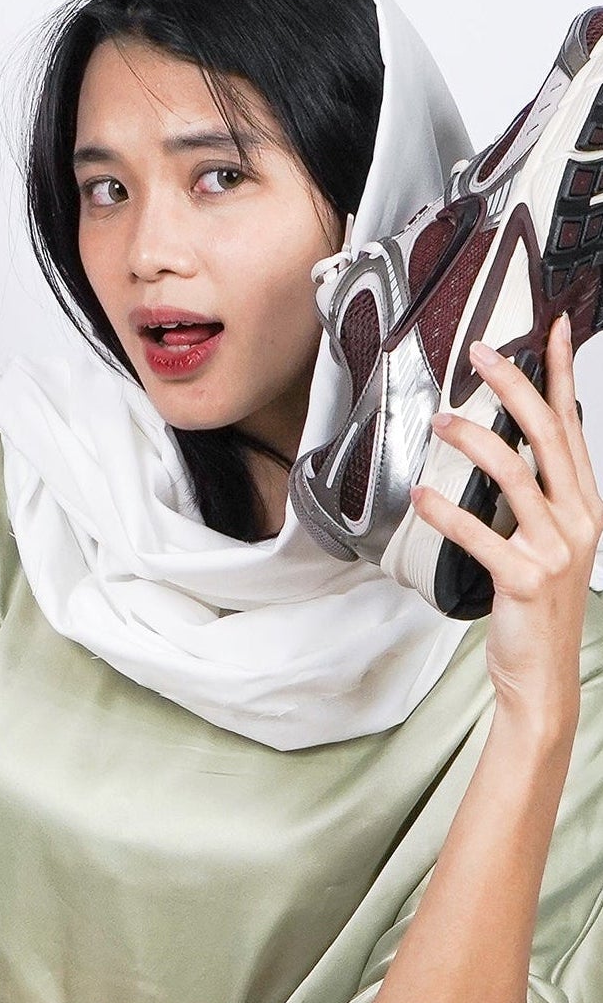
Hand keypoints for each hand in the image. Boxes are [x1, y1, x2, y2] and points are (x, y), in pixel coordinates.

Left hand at [413, 315, 602, 723]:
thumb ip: (533, 494)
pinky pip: (478, 534)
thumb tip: (505, 444)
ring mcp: (554, 549)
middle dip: (515, 387)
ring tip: (441, 420)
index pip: (573, 427)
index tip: (547, 330)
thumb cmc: (535, 605)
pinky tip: (419, 494)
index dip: (561, 375)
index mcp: (584, 505)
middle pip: (548, 436)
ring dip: (475, 441)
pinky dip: (445, 511)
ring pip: (516, 476)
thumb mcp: (546, 540)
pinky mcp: (523, 578)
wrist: (539, 672)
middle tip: (479, 353)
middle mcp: (577, 520)